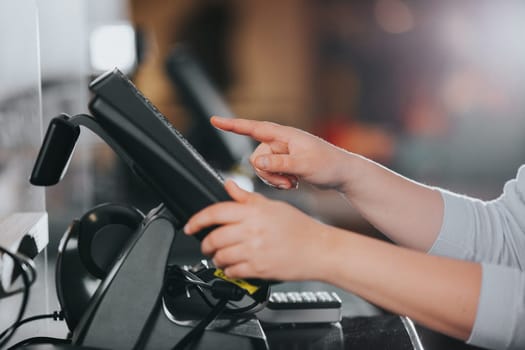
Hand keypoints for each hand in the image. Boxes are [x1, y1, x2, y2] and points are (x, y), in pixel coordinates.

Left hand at [184, 180, 329, 279]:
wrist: (319, 250)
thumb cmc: (300, 227)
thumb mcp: (273, 206)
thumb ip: (248, 198)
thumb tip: (229, 186)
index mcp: (254, 212)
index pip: (216, 212)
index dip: (197, 220)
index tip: (190, 226)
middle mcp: (252, 230)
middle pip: (214, 237)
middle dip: (205, 244)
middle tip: (206, 245)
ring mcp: (255, 251)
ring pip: (221, 257)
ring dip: (216, 259)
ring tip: (220, 257)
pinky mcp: (259, 269)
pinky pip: (232, 272)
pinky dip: (228, 271)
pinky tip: (233, 267)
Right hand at [211, 116, 352, 191]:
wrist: (343, 174)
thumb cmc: (328, 165)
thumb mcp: (304, 165)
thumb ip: (278, 163)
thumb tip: (255, 161)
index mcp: (285, 135)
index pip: (254, 128)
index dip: (232, 125)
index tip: (214, 120)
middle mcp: (282, 142)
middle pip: (256, 156)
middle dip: (267, 172)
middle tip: (288, 182)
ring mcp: (283, 153)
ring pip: (262, 167)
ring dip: (274, 179)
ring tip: (293, 183)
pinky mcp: (286, 163)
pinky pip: (270, 173)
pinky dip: (279, 181)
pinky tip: (295, 182)